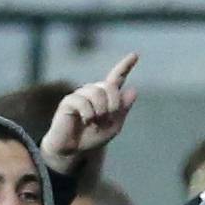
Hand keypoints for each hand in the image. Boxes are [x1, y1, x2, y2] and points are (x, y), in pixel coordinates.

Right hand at [40, 55, 138, 172]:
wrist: (74, 150)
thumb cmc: (92, 138)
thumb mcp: (113, 126)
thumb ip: (123, 110)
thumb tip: (133, 90)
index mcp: (105, 96)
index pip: (116, 78)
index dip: (125, 66)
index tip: (135, 55)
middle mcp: (92, 91)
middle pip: (109, 86)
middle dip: (113, 104)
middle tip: (107, 119)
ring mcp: (80, 95)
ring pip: (97, 92)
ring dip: (100, 111)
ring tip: (95, 122)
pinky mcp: (68, 101)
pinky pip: (83, 101)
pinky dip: (88, 114)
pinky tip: (85, 121)